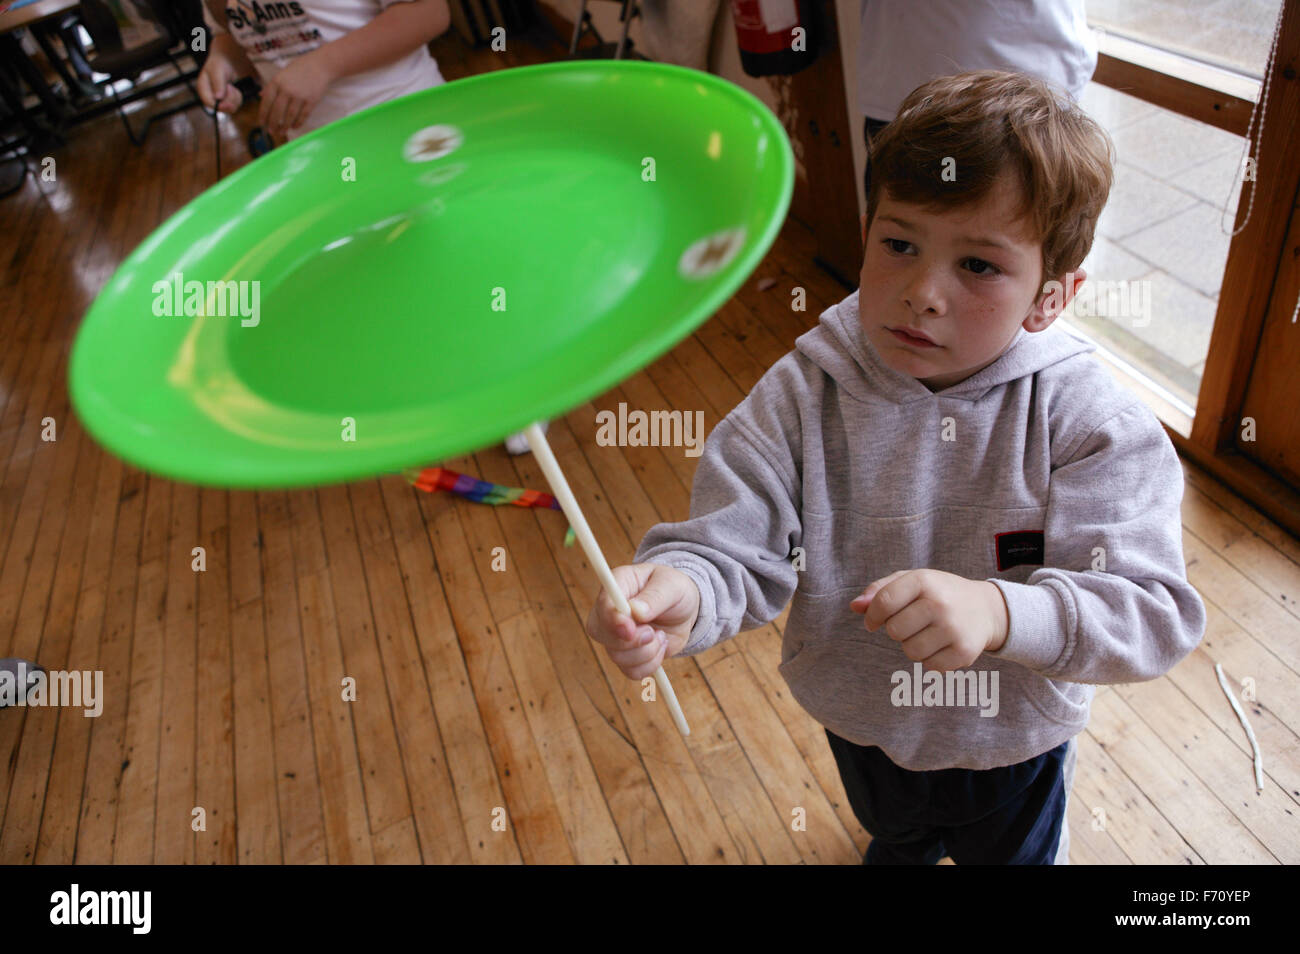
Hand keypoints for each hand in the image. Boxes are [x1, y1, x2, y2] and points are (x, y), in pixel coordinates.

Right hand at [197, 52, 242, 113]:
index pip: (210, 103)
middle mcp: (210, 97)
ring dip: (235, 97)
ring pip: (230, 108)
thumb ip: (218, 84)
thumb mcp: (217, 71)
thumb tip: (218, 97)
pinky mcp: (227, 101)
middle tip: (230, 86)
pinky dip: (238, 98)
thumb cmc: (219, 64)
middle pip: (222, 108)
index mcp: (203, 89)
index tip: (229, 101)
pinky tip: (234, 89)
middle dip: (230, 98)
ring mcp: (219, 100)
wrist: (226, 62)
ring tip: (231, 86)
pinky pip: (236, 105)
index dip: (220, 104)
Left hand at [259, 51, 333, 138]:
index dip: (263, 114)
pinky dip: (298, 123)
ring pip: (289, 115)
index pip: (266, 101)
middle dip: (273, 123)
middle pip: (277, 111)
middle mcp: (287, 89)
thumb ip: (272, 85)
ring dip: (285, 126)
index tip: (261, 123)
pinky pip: (303, 115)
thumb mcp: (282, 74)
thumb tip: (261, 95)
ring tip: (282, 132)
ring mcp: (299, 95)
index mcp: (277, 82)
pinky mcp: (311, 101)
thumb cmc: (300, 68)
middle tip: (271, 132)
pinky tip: (294, 127)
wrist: (320, 65)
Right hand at [585, 564, 699, 680]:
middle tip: (654, 632)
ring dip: (647, 652)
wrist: (685, 609)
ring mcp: (615, 634)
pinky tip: (660, 647)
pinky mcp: (627, 654)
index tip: (630, 629)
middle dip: (631, 641)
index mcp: (618, 585)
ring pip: (617, 656)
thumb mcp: (672, 586)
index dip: (613, 621)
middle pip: (600, 634)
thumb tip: (636, 611)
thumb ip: (654, 597)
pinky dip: (650, 664)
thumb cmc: (675, 590)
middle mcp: (610, 611)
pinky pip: (630, 671)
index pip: (603, 605)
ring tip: (661, 635)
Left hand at [849, 569, 1008, 671]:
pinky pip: (929, 666)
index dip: (872, 616)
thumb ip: (879, 590)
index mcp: (924, 580)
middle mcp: (940, 603)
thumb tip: (855, 606)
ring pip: (910, 651)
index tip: (873, 622)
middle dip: (897, 630)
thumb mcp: (911, 581)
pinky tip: (942, 645)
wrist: (985, 609)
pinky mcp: (964, 652)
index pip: (883, 602)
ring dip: (913, 646)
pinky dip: (930, 659)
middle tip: (913, 623)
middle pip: (894, 631)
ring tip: (929, 633)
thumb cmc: (938, 593)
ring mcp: (953, 628)